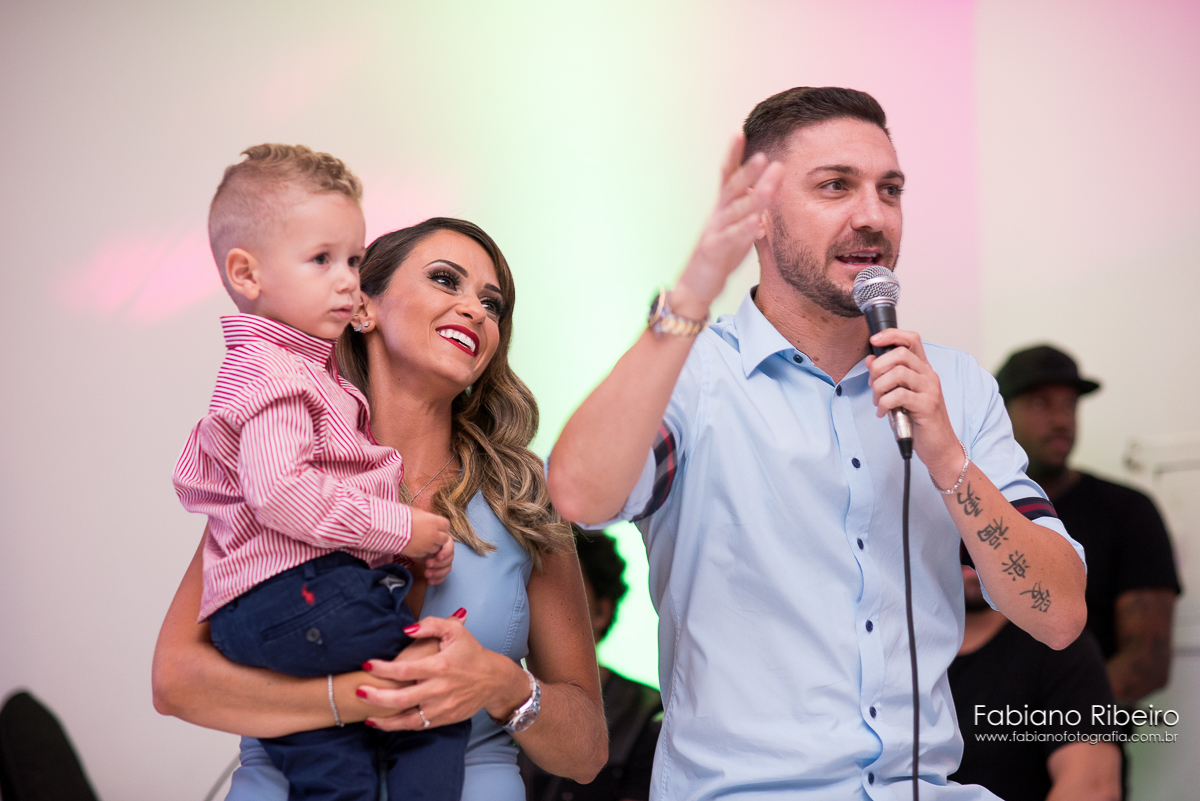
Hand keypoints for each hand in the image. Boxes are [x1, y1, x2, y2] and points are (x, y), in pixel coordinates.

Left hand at [357, 610, 527, 730]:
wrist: (493, 680)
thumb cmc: (471, 653)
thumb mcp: (455, 631)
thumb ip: (430, 625)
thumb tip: (406, 629)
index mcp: (439, 666)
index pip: (404, 669)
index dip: (383, 668)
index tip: (367, 664)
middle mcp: (439, 689)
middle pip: (401, 698)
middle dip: (377, 697)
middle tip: (358, 692)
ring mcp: (441, 707)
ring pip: (407, 718)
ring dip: (385, 719)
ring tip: (366, 716)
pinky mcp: (443, 718)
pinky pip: (417, 725)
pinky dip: (399, 726)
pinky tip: (383, 723)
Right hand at [402, 507, 451, 561]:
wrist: (388, 529)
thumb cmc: (401, 517)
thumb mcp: (417, 512)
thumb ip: (427, 517)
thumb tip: (429, 519)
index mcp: (434, 522)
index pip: (446, 525)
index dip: (441, 525)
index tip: (436, 525)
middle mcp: (434, 535)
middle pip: (445, 538)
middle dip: (439, 537)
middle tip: (430, 534)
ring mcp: (427, 546)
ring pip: (436, 548)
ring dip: (432, 545)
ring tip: (421, 539)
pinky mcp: (420, 554)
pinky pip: (426, 554)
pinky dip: (423, 551)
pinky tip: (415, 545)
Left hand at [421, 538, 453, 584]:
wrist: (413, 549)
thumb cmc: (419, 542)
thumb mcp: (423, 540)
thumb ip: (429, 540)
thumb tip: (432, 541)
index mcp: (444, 542)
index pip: (451, 547)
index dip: (446, 553)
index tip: (438, 557)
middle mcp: (446, 552)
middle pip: (449, 559)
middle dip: (439, 564)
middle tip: (427, 564)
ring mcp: (444, 562)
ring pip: (447, 569)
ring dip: (437, 573)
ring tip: (426, 574)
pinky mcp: (441, 570)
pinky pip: (443, 576)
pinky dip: (437, 580)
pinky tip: (429, 581)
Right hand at [672, 134, 783, 318]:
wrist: (696, 283)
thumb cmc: (719, 255)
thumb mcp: (737, 227)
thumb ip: (749, 209)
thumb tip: (765, 192)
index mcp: (723, 207)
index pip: (727, 175)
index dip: (732, 155)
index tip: (738, 132)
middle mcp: (717, 214)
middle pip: (733, 188)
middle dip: (748, 171)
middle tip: (764, 156)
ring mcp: (715, 231)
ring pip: (735, 210)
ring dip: (754, 196)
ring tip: (770, 184)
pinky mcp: (715, 250)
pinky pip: (732, 238)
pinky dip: (745, 229)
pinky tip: (758, 221)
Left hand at [865, 329, 962, 483]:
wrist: (939, 446)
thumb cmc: (919, 420)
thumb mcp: (900, 395)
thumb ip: (887, 377)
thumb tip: (870, 359)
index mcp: (923, 369)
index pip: (912, 339)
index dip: (892, 334)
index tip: (874, 340)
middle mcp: (929, 375)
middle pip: (901, 353)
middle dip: (878, 367)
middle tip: (873, 384)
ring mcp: (930, 390)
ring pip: (898, 373)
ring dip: (879, 387)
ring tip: (877, 401)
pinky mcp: (927, 406)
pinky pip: (898, 395)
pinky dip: (884, 403)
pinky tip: (883, 412)